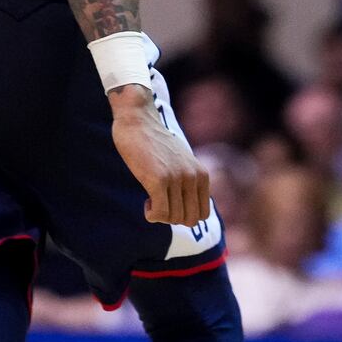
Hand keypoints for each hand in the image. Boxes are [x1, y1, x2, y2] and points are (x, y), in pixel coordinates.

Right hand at [109, 85, 210, 226]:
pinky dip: (152, 215)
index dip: (184, 215)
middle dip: (172, 218)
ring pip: (173, 218)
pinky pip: (160, 213)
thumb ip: (189, 181)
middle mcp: (193, 177)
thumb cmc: (156, 143)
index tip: (171, 204)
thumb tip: (188, 213)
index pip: (202, 214)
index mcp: (202, 174)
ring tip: (151, 199)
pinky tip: (145, 203)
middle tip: (159, 204)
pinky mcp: (158, 179)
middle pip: (189, 220)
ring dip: (160, 215)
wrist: (139, 121)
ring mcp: (177, 178)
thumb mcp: (182, 161)